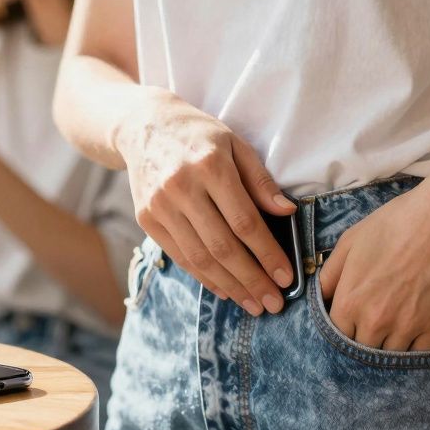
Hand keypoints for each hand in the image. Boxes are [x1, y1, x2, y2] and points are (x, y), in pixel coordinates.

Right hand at [115, 90, 296, 314]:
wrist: (142, 125)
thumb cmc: (199, 135)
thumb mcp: (235, 144)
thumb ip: (260, 180)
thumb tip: (287, 213)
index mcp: (210, 166)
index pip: (244, 221)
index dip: (267, 253)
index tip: (286, 277)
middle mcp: (182, 188)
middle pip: (222, 246)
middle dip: (251, 279)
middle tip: (274, 303)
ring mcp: (160, 206)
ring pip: (199, 257)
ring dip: (230, 286)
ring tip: (253, 304)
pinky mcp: (146, 219)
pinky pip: (179, 256)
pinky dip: (204, 277)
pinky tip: (225, 289)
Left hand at [316, 165, 429, 350]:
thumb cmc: (398, 222)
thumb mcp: (351, 240)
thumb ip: (330, 274)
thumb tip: (319, 297)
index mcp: (351, 300)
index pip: (336, 333)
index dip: (343, 326)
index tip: (352, 318)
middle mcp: (376, 321)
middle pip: (362, 349)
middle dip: (365, 336)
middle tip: (376, 319)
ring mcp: (408, 328)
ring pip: (391, 355)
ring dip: (390, 343)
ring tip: (397, 322)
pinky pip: (421, 354)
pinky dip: (416, 346)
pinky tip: (417, 328)